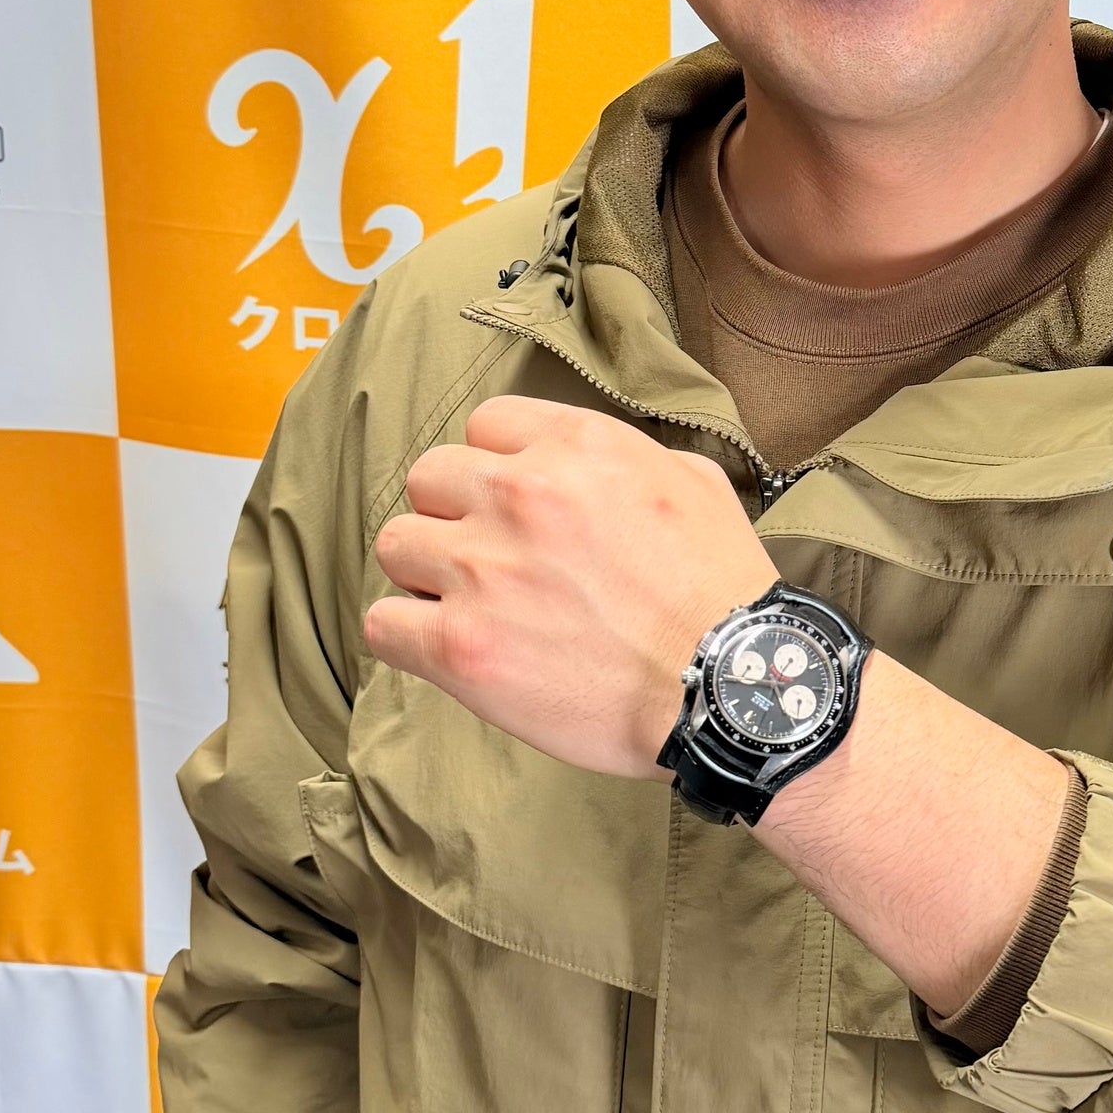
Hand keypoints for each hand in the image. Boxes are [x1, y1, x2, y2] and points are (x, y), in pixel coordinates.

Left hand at [366, 397, 776, 775]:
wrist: (728, 687)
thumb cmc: (723, 592)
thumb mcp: (697, 486)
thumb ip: (636, 460)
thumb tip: (608, 468)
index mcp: (577, 447)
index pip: (486, 425)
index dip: (497, 466)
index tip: (516, 505)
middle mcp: (521, 493)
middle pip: (428, 478)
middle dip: (453, 515)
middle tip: (490, 557)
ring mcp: (483, 570)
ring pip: (395, 545)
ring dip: (425, 573)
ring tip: (466, 605)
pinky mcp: (460, 646)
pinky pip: (384, 623)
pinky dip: (406, 636)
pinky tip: (443, 648)